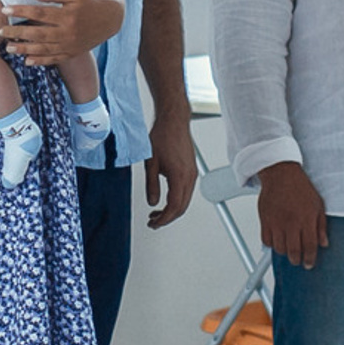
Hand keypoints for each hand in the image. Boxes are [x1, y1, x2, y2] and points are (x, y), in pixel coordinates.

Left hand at [3, 0, 122, 64]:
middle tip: (0, 31)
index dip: (20, 11)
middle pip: (38, 33)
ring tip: (8, 48)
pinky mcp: (72, 53)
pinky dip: (41, 61)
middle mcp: (67, 32)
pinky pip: (54, 59)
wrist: (110, 19)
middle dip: (17, 32)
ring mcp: (70, 45)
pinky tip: (27, 60)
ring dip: (24, 49)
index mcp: (67, 15)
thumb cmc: (89, 2)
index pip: (39, 13)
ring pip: (43, 49)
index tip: (5, 9)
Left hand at [145, 112, 198, 229]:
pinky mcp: (191, 170)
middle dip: (168, 218)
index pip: (174, 207)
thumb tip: (152, 202)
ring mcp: (192, 174)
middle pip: (182, 207)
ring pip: (185, 200)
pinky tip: (166, 200)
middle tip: (153, 222)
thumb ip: (151, 186)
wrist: (173, 121)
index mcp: (180, 177)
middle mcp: (190, 177)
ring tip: (156, 213)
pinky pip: (186, 191)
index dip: (164, 219)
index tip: (154, 223)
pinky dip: (177, 200)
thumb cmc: (162, 137)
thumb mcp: (151, 164)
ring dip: (172, 209)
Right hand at [255, 160, 328, 269]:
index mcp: (306, 219)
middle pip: (293, 251)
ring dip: (284, 252)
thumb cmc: (300, 188)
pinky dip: (271, 244)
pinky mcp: (265, 220)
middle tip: (298, 259)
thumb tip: (324, 243)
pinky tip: (277, 240)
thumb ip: (321, 226)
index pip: (310, 246)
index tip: (309, 264)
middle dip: (297, 260)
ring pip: (279, 248)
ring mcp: (277, 222)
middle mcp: (291, 223)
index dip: (310, 259)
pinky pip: (266, 240)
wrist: (281, 174)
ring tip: (288, 248)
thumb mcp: (318, 205)